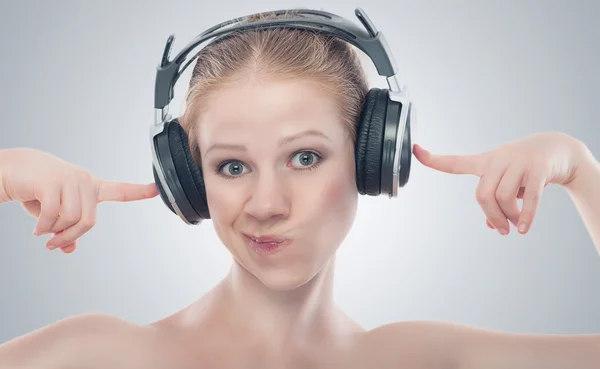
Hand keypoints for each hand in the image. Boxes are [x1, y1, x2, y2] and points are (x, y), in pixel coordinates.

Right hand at [1, 148, 157, 252]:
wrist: (9, 169)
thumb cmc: (34, 190)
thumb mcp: (52, 213)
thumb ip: (65, 230)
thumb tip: (70, 250)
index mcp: (91, 187)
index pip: (120, 191)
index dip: (139, 192)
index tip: (156, 190)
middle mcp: (84, 181)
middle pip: (88, 221)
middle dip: (69, 237)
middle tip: (52, 244)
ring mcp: (69, 179)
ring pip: (71, 219)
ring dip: (54, 233)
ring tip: (42, 231)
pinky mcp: (52, 182)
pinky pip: (53, 215)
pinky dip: (43, 227)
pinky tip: (36, 228)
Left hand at [414, 132, 588, 234]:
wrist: (557, 148)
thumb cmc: (523, 168)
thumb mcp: (506, 182)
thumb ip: (495, 203)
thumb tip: (492, 226)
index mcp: (484, 162)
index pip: (454, 162)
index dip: (433, 159)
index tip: (415, 150)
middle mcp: (498, 160)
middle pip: (482, 194)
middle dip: (491, 215)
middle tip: (502, 229)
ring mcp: (518, 163)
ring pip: (503, 198)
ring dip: (510, 217)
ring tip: (516, 226)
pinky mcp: (538, 169)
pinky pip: (529, 198)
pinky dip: (525, 217)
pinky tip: (524, 229)